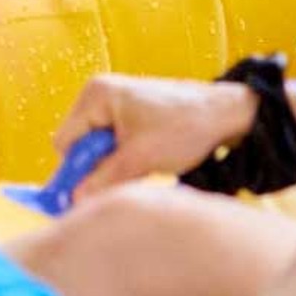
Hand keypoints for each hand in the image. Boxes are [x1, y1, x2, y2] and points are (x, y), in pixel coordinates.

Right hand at [53, 73, 259, 199]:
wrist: (229, 114)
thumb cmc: (186, 126)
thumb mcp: (140, 159)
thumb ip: (102, 180)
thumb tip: (74, 201)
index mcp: (96, 95)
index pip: (66, 142)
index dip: (75, 171)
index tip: (86, 196)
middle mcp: (101, 94)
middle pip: (80, 145)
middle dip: (97, 168)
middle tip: (123, 179)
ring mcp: (116, 103)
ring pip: (98, 149)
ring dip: (114, 165)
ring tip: (142, 167)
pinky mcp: (131, 115)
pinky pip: (114, 145)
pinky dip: (126, 159)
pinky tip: (147, 161)